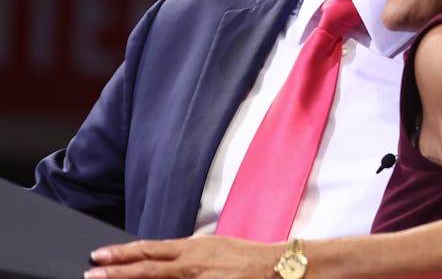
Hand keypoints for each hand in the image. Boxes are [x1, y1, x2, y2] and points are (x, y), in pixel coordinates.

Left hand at [84, 234, 279, 278]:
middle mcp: (190, 265)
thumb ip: (184, 254)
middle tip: (91, 273)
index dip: (123, 253)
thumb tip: (160, 259)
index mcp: (191, 249)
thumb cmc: (242, 257)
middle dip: (116, 272)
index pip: (149, 250)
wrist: (271, 267)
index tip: (100, 255)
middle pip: (146, 268)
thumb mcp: (210, 247)